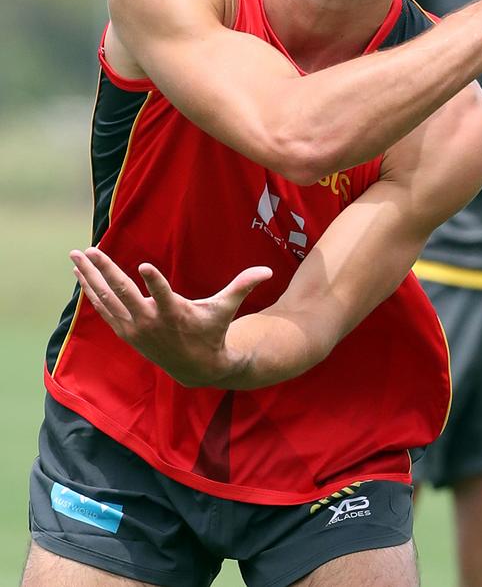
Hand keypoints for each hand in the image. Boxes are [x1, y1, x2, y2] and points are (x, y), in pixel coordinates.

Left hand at [70, 247, 272, 386]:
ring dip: (89, 277)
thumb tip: (267, 271)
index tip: (144, 265)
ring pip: (106, 299)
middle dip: (105, 270)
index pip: (164, 295)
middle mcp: (150, 321)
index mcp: (175, 313)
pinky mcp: (126, 332)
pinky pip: (104, 309)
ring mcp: (135, 328)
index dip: (155, 282)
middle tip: (90, 250)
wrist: (196, 368)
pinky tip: (82, 276)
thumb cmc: (212, 331)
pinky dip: (92, 292)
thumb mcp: (226, 308)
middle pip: (123, 293)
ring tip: (75, 256)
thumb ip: (243, 286)